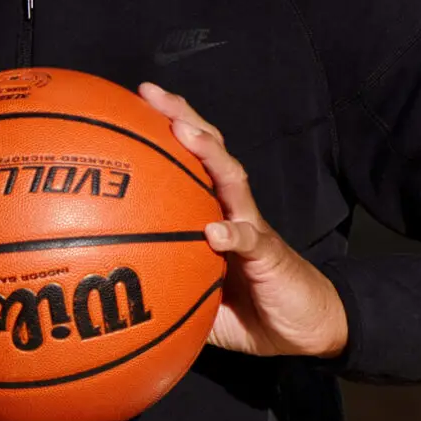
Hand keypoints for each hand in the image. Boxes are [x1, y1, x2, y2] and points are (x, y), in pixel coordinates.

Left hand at [138, 80, 347, 358]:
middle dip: (182, 117)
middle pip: (210, 151)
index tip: (133, 103)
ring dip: (209, 154)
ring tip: (185, 132)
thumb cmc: (250, 308)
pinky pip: (250, 240)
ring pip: (232, 179)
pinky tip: (215, 230)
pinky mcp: (270, 254)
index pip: (190, 160)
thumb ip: (165, 285)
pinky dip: (233, 233)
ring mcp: (253, 228)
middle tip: (151, 94)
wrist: (305, 326)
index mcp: (214, 212)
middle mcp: (233, 210)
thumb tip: (116, 291)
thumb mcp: (197, 296)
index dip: (165, 130)